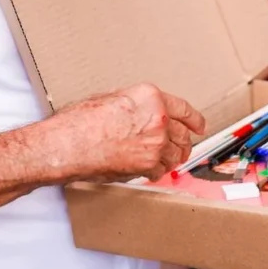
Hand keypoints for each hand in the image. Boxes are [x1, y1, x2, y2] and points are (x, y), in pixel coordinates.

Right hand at [53, 83, 205, 183]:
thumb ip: (134, 104)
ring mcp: (155, 143)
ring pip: (177, 154)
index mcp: (150, 97)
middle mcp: (158, 118)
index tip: (198, 125)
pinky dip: (158, 171)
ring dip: (173, 158)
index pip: (183, 109)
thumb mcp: (111, 98)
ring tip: (167, 160)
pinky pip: (161, 170)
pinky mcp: (148, 165)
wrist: (69, 144)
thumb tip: (140, 111)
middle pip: (183, 134)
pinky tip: (150, 169)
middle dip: (184, 142)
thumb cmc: (80, 122)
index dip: (194, 119)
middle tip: (182, 146)